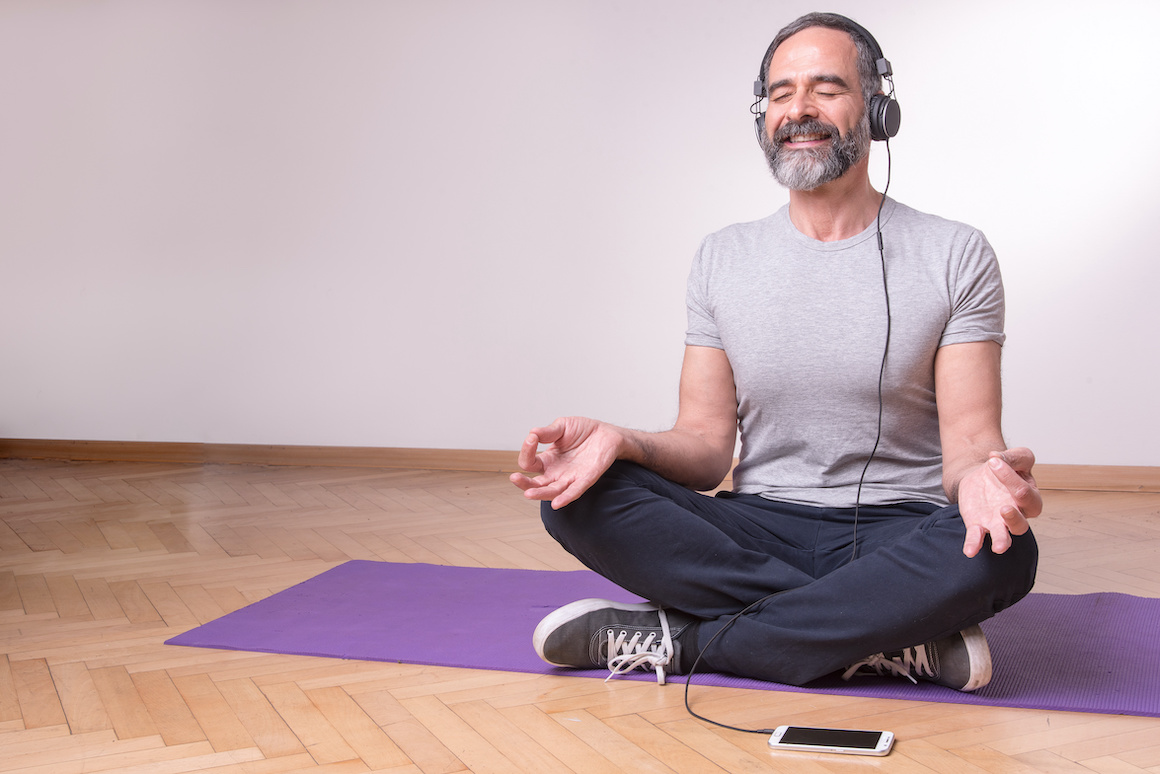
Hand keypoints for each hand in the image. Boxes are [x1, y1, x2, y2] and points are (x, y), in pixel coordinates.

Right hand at [509, 417, 623, 509]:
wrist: (607, 433)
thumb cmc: (583, 431)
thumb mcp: (562, 426)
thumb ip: (547, 432)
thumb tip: (532, 433)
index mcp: (548, 460)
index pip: (529, 462)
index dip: (527, 451)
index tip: (532, 438)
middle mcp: (556, 472)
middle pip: (536, 484)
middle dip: (524, 483)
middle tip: (515, 478)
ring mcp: (570, 478)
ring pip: (552, 491)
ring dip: (540, 494)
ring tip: (528, 493)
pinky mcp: (585, 480)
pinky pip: (574, 492)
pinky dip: (565, 498)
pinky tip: (556, 503)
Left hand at [956, 447, 1041, 557]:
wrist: (984, 474)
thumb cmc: (1007, 467)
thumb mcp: (1016, 457)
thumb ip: (1012, 456)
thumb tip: (995, 457)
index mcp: (1030, 497)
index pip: (1023, 492)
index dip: (1008, 476)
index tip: (992, 461)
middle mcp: (1017, 514)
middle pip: (1021, 523)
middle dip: (1013, 518)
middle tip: (1004, 508)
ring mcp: (997, 522)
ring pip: (1004, 536)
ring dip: (1001, 541)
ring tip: (999, 546)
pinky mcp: (979, 524)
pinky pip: (977, 538)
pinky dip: (974, 545)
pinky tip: (969, 551)